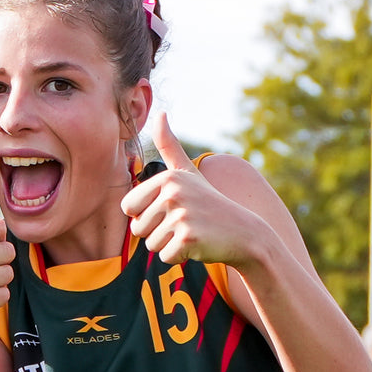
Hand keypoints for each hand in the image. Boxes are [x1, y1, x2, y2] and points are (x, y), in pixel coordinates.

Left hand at [122, 112, 258, 266]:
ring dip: (168, 245)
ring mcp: (182, 215)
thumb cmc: (209, 203)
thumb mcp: (188, 173)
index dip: (145, 215)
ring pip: (150, 245)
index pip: (128, 208)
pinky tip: (197, 245)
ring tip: (192, 232)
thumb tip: (160, 114)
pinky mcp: (188, 238)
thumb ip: (169, 147)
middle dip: (157, 233)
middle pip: (138, 229)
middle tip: (183, 224)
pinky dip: (179, 257)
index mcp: (167, 178)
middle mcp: (173, 193)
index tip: (169, 210)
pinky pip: (164, 257)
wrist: (243, 232)